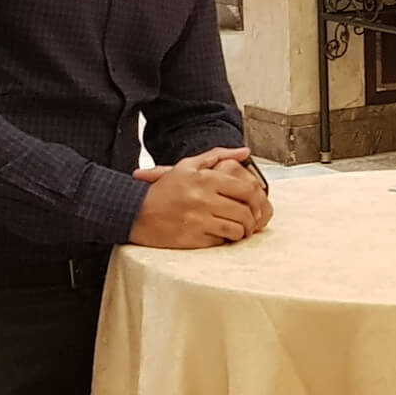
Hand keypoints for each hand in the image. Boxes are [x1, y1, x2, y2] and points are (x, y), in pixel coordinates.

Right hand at [130, 152, 264, 247]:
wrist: (136, 212)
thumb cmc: (164, 190)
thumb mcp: (188, 165)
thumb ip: (218, 155)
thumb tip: (244, 153)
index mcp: (205, 179)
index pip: (247, 189)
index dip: (259, 199)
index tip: (257, 204)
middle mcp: (203, 198)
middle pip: (245, 211)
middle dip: (253, 218)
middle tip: (252, 220)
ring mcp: (198, 220)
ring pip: (236, 229)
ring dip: (242, 231)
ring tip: (238, 229)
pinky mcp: (193, 238)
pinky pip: (221, 241)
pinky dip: (226, 240)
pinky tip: (222, 235)